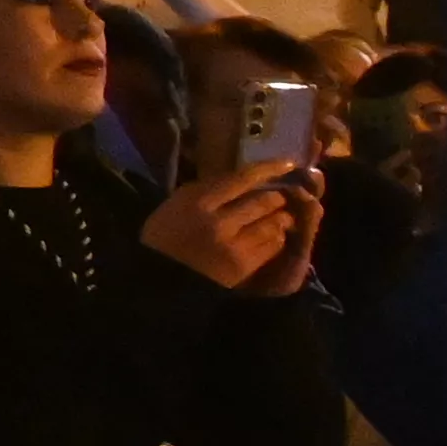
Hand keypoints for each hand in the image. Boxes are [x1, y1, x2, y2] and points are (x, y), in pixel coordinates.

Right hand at [136, 157, 308, 295]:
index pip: (241, 178)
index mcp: (196, 200)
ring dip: (282, 219)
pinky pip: (272, 245)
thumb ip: (205, 192)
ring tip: (282, 218)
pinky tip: (273, 237)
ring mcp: (231, 244)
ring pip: (273, 223)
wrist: (158, 282)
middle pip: (263, 201)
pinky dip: (277, 238)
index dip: (269, 169)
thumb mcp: (175, 206)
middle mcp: (216, 220)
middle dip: (278, 198)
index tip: (288, 164)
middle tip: (282, 198)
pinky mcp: (242, 265)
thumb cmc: (164, 240)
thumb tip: (239, 179)